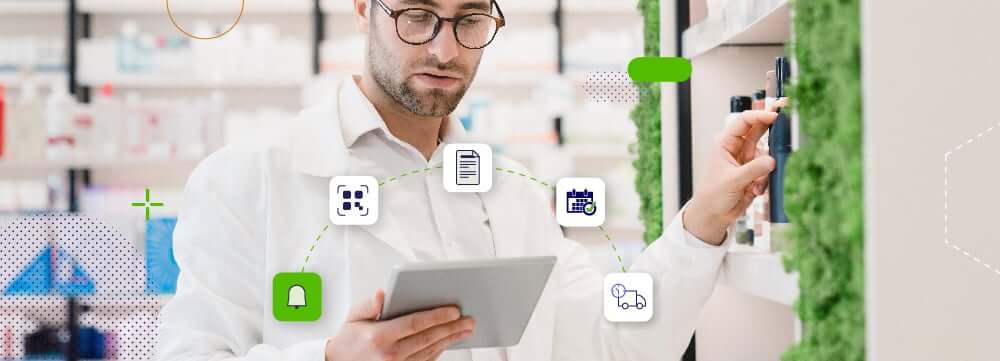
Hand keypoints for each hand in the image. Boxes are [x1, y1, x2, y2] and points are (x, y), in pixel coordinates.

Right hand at [325, 289, 474, 360]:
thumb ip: (369, 304)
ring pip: (430, 351)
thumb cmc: (349, 338)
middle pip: (427, 339)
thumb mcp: (354, 316)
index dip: (437, 316)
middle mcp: (390, 354)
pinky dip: (439, 351)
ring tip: (465, 329)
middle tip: (469, 320)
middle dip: (451, 328)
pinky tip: (449, 341)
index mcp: (379, 336)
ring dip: (450, 340)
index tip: (454, 310)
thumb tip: (382, 293)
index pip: (415, 324)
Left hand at [684, 98, 787, 244]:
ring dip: (765, 168)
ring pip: (767, 153)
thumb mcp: (732, 180)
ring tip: (756, 183)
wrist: (714, 214)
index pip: (744, 121)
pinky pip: (768, 170)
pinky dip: (765, 180)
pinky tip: (754, 190)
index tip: (775, 116)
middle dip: (772, 130)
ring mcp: (747, 159)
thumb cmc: (713, 194)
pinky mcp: (755, 172)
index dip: (760, 116)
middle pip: (759, 130)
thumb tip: (771, 161)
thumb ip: (753, 170)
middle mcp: (737, 147)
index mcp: (725, 142)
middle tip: (786, 126)